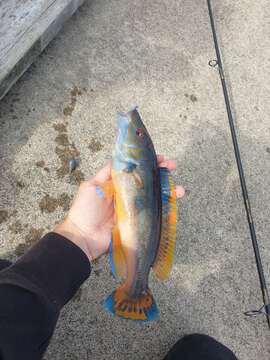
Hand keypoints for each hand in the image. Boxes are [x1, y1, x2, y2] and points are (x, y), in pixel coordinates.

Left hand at [54, 156, 184, 260]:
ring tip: (179, 189)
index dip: (146, 162)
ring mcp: (133, 208)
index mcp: (116, 184)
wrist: (84, 237)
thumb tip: (120, 158)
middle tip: (173, 166)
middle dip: (161, 173)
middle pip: (147, 182)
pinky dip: (165, 209)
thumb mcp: (93, 186)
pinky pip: (153, 213)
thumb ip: (106, 173)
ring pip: (154, 197)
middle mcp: (127, 194)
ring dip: (167, 191)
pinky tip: (174, 204)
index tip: (158, 157)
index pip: (134, 169)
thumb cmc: (86, 210)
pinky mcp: (137, 222)